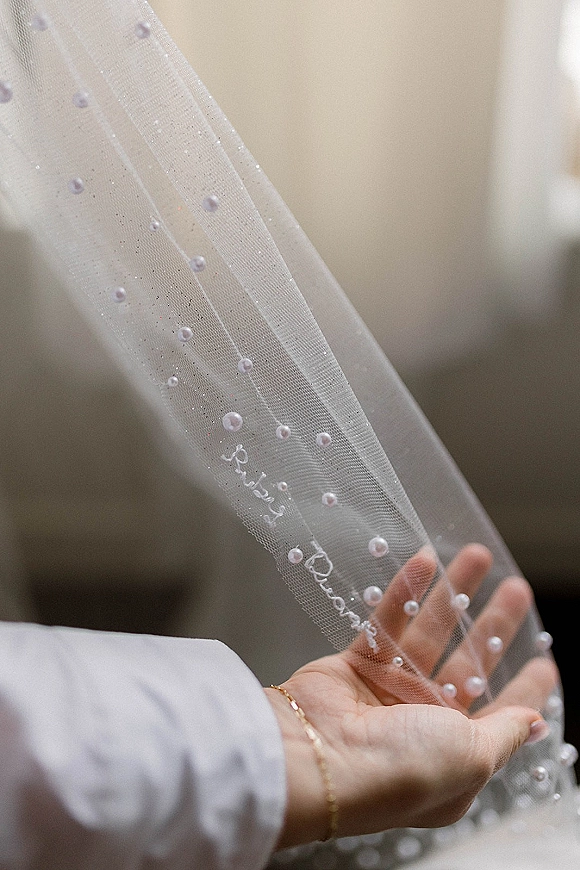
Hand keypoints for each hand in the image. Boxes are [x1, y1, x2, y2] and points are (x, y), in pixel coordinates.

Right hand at [266, 544, 556, 846]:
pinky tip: (425, 561)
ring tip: (475, 556)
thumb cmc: (400, 767)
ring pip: (428, 635)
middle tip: (515, 589)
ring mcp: (387, 694)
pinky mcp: (354, 667)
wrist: (320, 759)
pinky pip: (385, 623)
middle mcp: (422, 725)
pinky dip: (403, 593)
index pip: (502, 715)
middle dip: (491, 626)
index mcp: (456, 756)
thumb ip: (505, 734)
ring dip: (451, 595)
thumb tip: (536, 723)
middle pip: (466, 665)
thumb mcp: (473, 756)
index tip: (545, 662)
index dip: (525, 689)